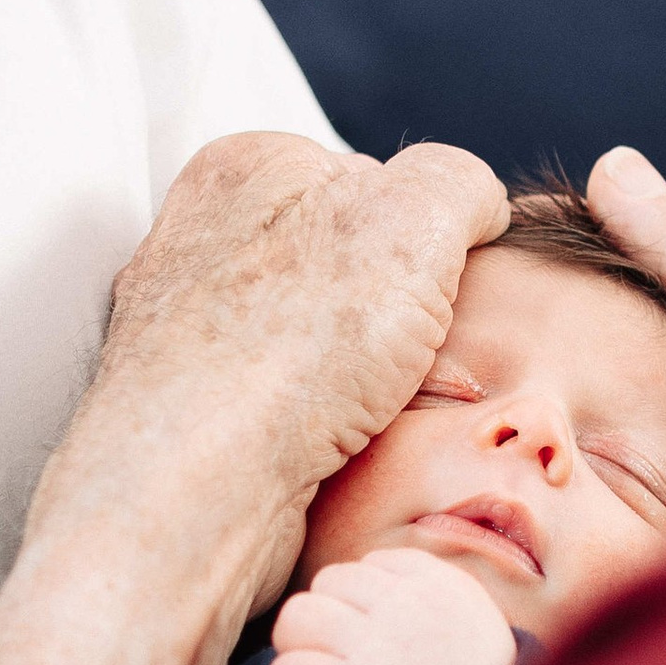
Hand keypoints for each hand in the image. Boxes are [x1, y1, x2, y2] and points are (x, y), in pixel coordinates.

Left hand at [34, 136, 508, 637]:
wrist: (195, 494)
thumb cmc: (295, 344)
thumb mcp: (413, 216)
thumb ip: (455, 184)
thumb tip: (472, 207)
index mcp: (246, 170)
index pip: (373, 179)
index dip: (427, 235)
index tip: (435, 284)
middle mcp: (206, 242)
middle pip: (353, 264)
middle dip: (401, 310)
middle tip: (413, 353)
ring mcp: (194, 332)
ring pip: (331, 341)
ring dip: (374, 376)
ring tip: (377, 405)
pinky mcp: (200, 414)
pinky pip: (299, 405)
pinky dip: (333, 424)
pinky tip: (340, 443)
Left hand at [270, 548, 519, 664]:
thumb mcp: (469, 610)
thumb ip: (425, 586)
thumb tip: (369, 573)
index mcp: (432, 581)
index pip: (369, 563)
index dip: (361, 595)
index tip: (374, 624)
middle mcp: (401, 604)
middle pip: (326, 581)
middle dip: (324, 611)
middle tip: (335, 645)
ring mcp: (374, 645)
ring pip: (298, 616)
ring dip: (298, 641)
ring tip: (317, 664)